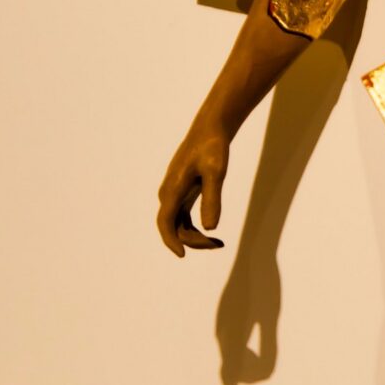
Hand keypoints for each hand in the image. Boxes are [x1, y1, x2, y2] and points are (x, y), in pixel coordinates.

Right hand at [156, 123, 228, 255]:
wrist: (210, 129)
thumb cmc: (213, 148)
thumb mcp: (216, 173)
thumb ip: (212, 199)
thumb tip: (210, 227)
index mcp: (173, 189)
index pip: (165, 222)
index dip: (171, 240)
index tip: (182, 255)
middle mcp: (169, 193)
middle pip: (173, 227)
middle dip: (193, 240)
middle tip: (218, 244)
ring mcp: (174, 193)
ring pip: (178, 224)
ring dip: (195, 237)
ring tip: (218, 243)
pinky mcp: (182, 192)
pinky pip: (183, 218)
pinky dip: (195, 228)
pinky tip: (212, 233)